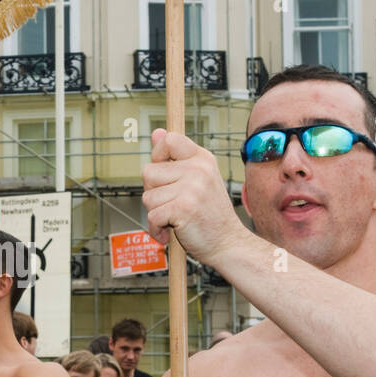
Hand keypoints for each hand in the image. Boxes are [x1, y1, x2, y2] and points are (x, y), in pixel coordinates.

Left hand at [141, 129, 246, 262]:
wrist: (227, 243)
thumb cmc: (208, 214)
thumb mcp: (196, 179)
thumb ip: (174, 158)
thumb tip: (156, 133)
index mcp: (202, 159)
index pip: (170, 140)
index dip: (158, 156)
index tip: (165, 174)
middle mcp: (199, 169)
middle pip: (148, 172)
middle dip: (154, 193)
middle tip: (174, 204)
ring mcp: (192, 188)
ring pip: (148, 197)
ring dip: (156, 213)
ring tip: (175, 219)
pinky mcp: (184, 209)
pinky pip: (152, 216)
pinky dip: (156, 229)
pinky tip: (170, 232)